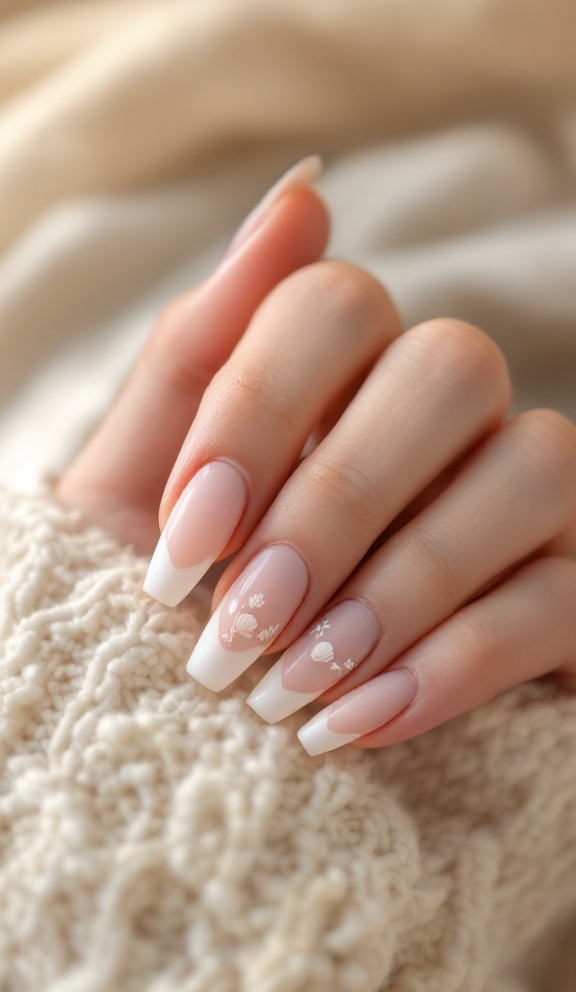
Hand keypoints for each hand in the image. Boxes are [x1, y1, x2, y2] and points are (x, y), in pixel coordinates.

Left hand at [57, 158, 575, 755]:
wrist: (218, 715)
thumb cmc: (182, 590)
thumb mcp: (147, 483)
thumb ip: (201, 349)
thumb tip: (301, 193)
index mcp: (345, 366)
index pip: (334, 305)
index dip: (257, 412)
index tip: (188, 541)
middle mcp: (451, 409)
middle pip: (446, 370)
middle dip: (334, 503)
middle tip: (241, 624)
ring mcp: (528, 491)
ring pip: (529, 466)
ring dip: (400, 584)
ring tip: (292, 683)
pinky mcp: (573, 590)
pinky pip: (559, 597)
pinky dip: (451, 663)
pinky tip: (355, 720)